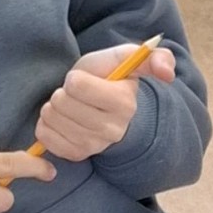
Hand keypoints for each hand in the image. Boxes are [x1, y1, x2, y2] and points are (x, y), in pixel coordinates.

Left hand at [33, 40, 175, 162]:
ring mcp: (94, 146)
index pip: (76, 85)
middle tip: (76, 94)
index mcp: (125, 103)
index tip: (85, 81)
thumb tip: (167, 73)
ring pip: (52, 118)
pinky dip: (47, 124)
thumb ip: (151, 57)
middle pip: (61, 103)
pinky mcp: (75, 155)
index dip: (75, 78)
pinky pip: (45, 135)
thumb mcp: (124, 58)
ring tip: (69, 106)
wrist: (101, 106)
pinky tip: (62, 120)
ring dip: (54, 107)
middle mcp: (112, 130)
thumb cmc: (109, 78)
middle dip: (63, 93)